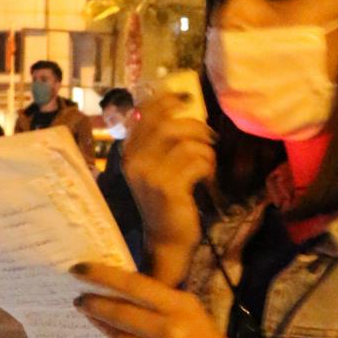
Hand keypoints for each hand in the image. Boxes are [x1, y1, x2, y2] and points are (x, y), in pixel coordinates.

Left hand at [73, 264, 244, 337]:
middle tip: (79, 298)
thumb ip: (162, 302)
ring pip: (115, 334)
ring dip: (101, 323)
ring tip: (93, 315)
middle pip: (117, 311)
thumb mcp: (193, 314)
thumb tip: (122, 290)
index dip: (102, 276)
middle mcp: (165, 330)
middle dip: (92, 302)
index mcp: (179, 308)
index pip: (133, 285)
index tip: (80, 270)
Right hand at [122, 96, 215, 282]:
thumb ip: (159, 142)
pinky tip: (206, 177)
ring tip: (208, 161)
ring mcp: (150, 175)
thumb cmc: (165, 201)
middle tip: (208, 136)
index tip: (186, 97)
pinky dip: (208, 166)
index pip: (144, 114)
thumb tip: (180, 108)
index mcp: (129, 153)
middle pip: (167, 124)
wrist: (165, 239)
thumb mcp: (156, 169)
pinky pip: (197, 161)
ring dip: (205, 149)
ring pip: (186, 142)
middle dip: (194, 126)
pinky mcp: (169, 188)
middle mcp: (135, 161)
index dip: (166, 100)